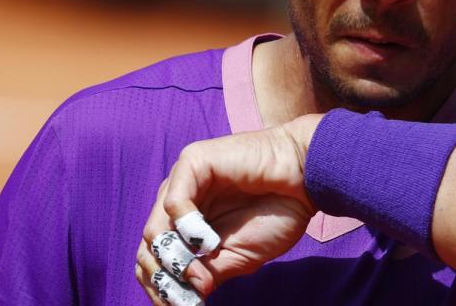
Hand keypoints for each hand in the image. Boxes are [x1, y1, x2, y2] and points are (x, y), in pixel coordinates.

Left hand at [136, 114, 322, 301]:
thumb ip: (207, 273)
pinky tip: (210, 241)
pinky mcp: (193, 162)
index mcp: (186, 223)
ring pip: (153, 229)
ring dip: (176, 258)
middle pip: (148, 247)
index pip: (154, 258)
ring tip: (202, 269)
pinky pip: (174, 202)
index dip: (162, 287)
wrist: (307, 180)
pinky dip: (188, 229)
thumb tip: (185, 296)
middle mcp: (178, 202)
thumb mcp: (238, 257)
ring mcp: (182, 182)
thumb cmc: (278, 213)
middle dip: (164, 278)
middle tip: (189, 295)